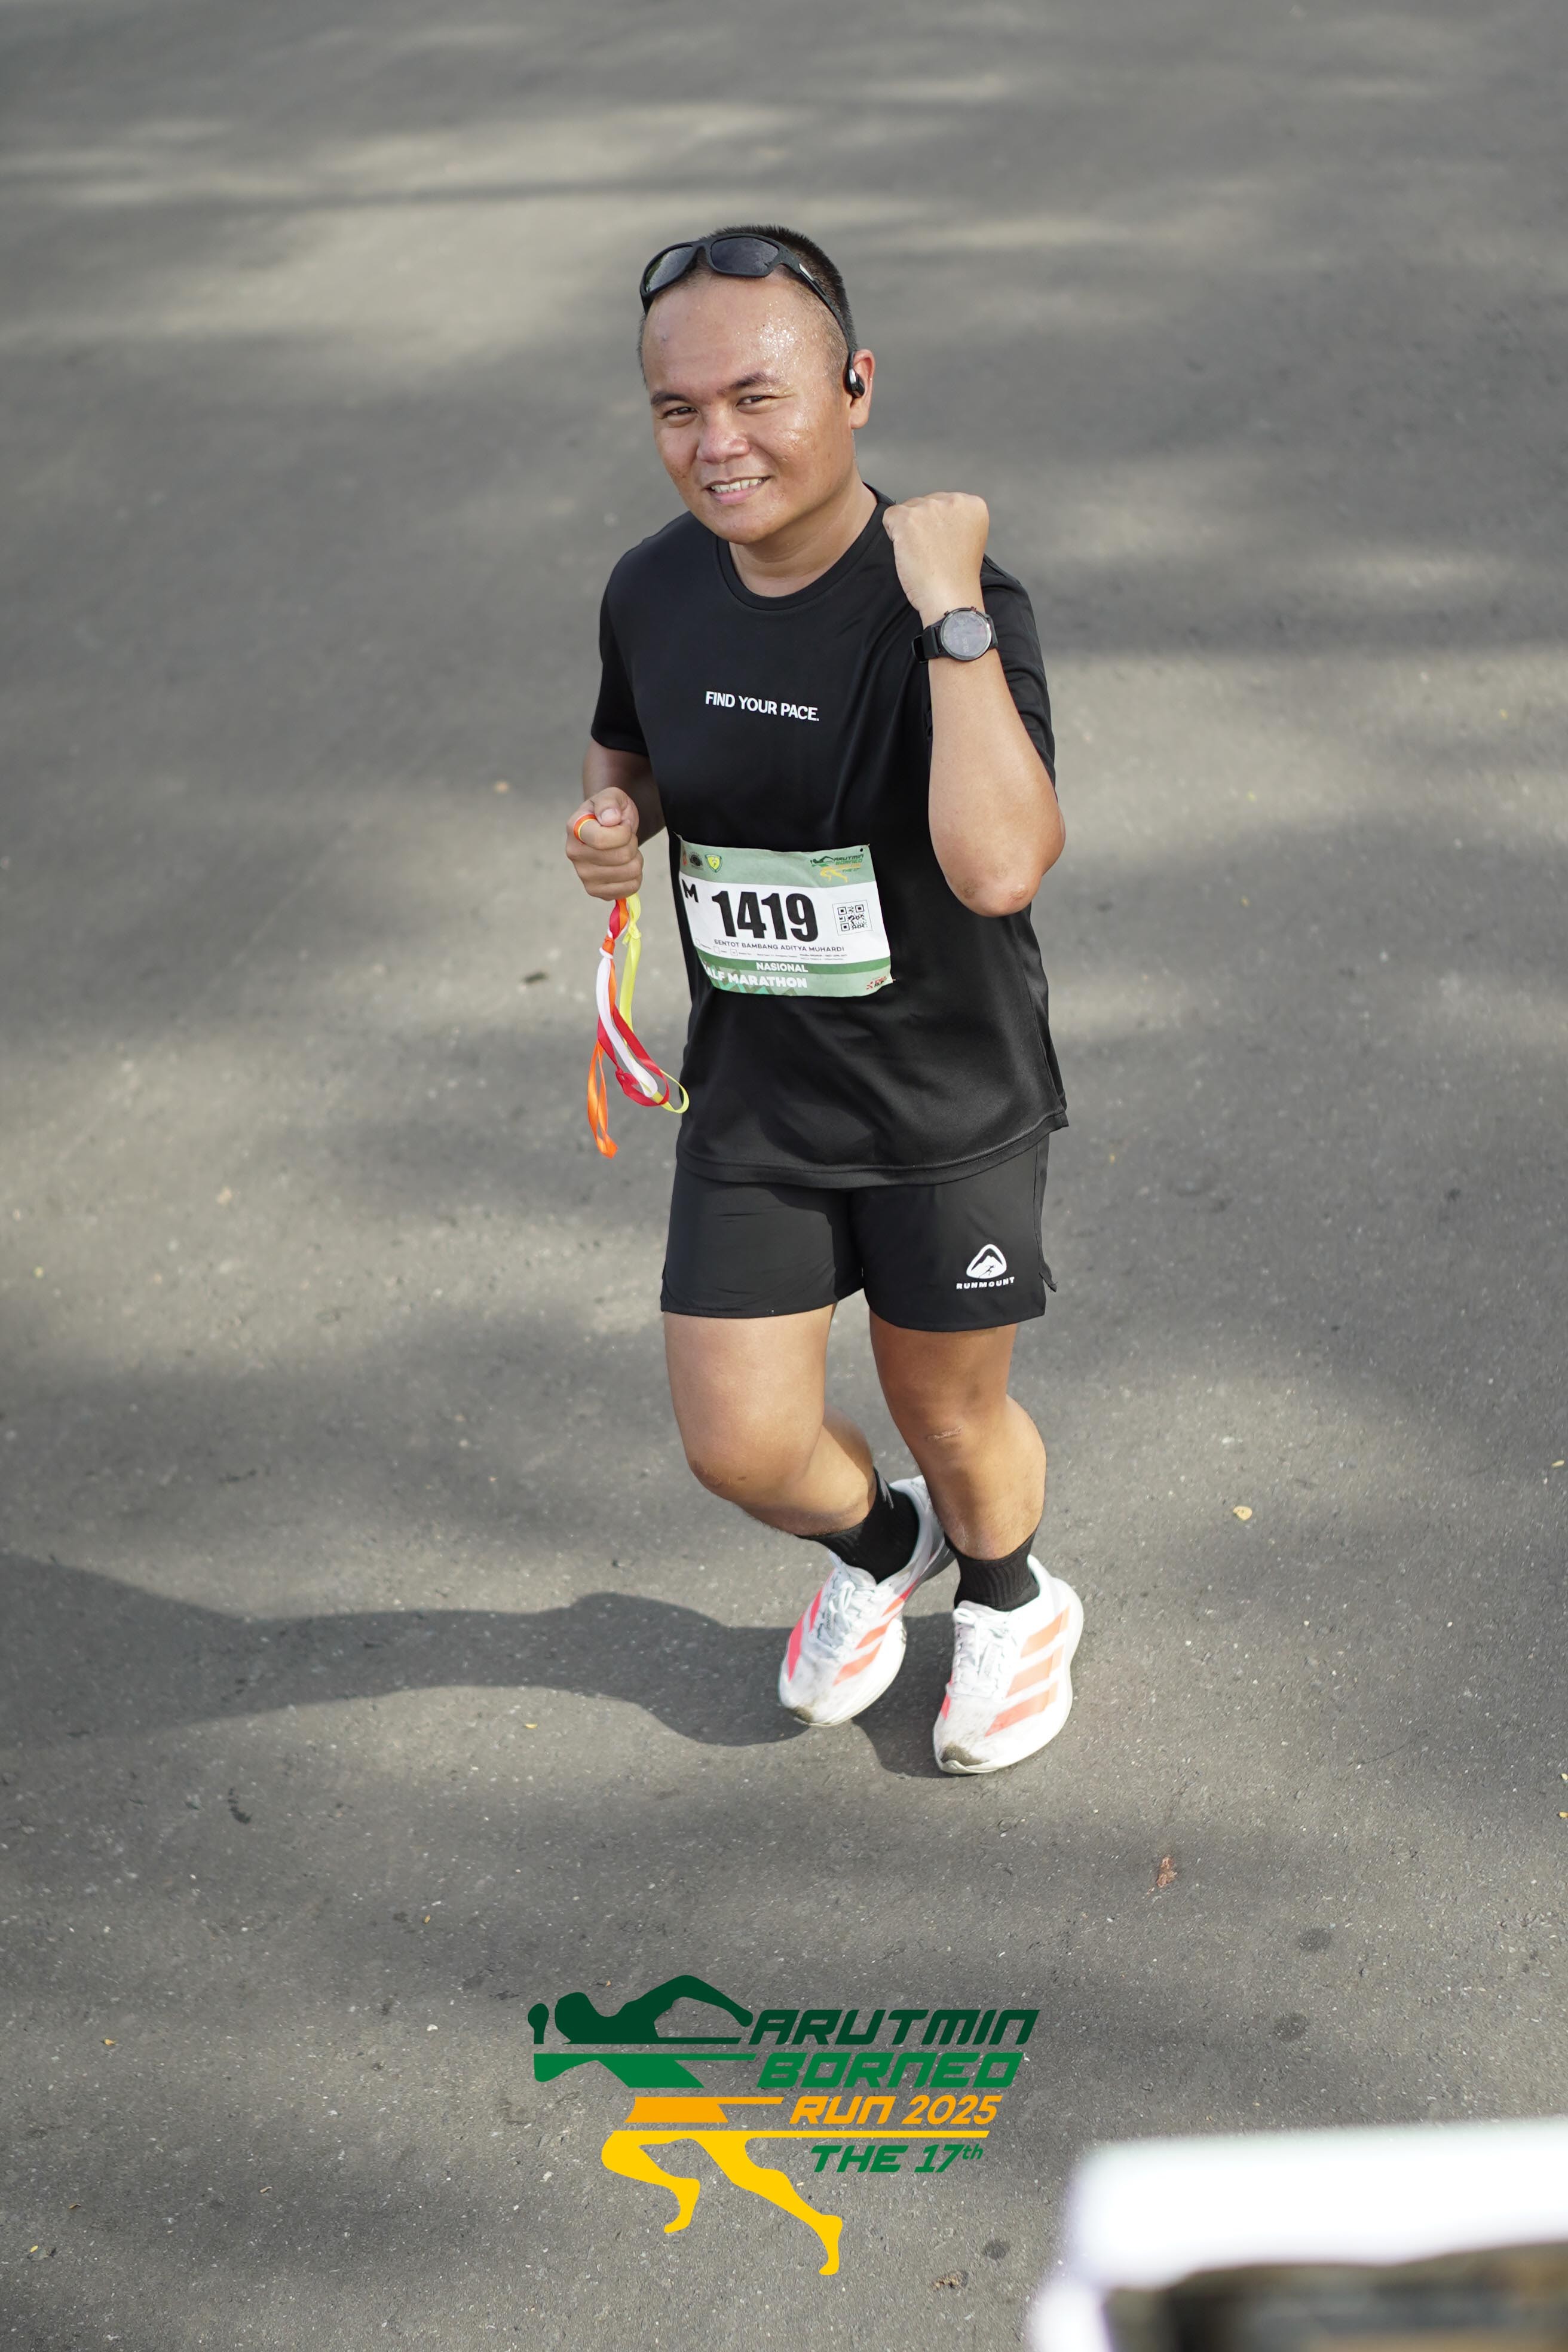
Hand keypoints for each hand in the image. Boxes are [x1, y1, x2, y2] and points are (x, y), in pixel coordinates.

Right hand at [566, 787, 642, 901]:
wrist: (610, 829)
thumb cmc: (611, 813)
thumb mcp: (612, 796)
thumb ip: (609, 802)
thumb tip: (610, 819)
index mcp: (574, 828)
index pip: (601, 840)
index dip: (623, 833)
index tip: (623, 824)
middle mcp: (574, 853)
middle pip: (621, 857)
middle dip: (632, 844)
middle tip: (626, 837)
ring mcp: (584, 875)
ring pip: (629, 872)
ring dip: (636, 859)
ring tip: (625, 849)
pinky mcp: (596, 891)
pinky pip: (630, 888)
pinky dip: (635, 876)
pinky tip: (625, 865)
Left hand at [882, 492, 989, 625]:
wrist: (950, 598)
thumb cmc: (957, 577)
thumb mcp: (967, 539)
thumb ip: (954, 520)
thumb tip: (930, 515)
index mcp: (973, 505)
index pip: (943, 502)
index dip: (938, 526)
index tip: (946, 546)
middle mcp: (954, 501)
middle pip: (924, 503)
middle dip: (923, 526)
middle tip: (933, 554)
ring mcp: (930, 508)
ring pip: (907, 510)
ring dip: (908, 531)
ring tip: (923, 555)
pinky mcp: (908, 519)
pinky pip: (889, 516)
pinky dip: (892, 534)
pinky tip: (907, 552)